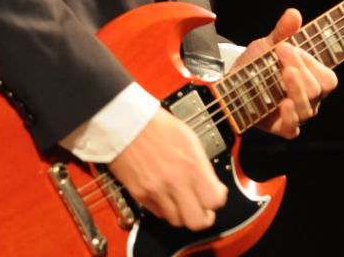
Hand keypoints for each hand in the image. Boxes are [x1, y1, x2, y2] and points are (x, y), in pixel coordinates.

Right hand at [108, 105, 227, 230]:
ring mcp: (156, 191)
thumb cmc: (156, 125)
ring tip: (181, 199)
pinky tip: (165, 194)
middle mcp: (175, 182)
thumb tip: (210, 184)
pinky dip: (164, 208)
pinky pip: (158, 213)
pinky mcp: (140, 195)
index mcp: (191, 165)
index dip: (217, 199)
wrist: (126, 122)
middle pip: (197, 221)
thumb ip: (201, 165)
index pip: (215, 201)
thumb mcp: (188, 138)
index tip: (215, 194)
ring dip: (182, 213)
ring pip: (177, 221)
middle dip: (203, 216)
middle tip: (201, 208)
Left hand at [233, 8, 337, 138]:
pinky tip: (283, 104)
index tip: (288, 47)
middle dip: (300, 68)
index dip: (311, 63)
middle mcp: (308, 99)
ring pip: (307, 108)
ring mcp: (296, 114)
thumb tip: (294, 13)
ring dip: (295, 88)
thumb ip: (283, 32)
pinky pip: (292, 128)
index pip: (327, 78)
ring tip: (283, 73)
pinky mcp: (281, 127)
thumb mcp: (267, 45)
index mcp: (312, 79)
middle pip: (317, 90)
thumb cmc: (256, 65)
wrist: (231, 85)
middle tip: (281, 52)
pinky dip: (290, 117)